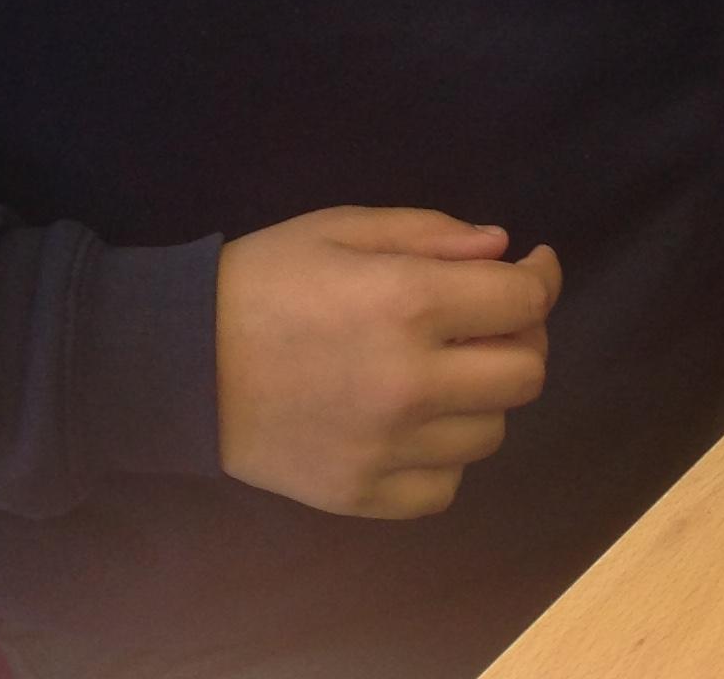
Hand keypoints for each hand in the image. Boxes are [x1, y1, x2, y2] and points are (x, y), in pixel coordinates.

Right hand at [216, 207, 560, 519]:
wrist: (183, 363)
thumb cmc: (264, 278)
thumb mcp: (343, 226)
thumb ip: (430, 233)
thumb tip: (502, 251)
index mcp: (408, 302)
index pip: (522, 302)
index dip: (541, 279)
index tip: (534, 267)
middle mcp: (411, 382)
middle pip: (525, 375)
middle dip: (523, 337)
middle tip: (494, 318)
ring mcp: (390, 450)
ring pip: (492, 433)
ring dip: (483, 396)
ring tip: (446, 368)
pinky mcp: (364, 497)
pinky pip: (445, 486)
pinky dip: (445, 453)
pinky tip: (416, 421)